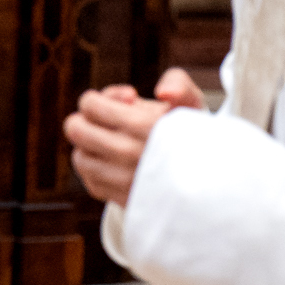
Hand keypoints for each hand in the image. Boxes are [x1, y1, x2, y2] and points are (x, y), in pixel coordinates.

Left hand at [63, 68, 204, 205]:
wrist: (208, 181)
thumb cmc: (192, 133)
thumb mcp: (193, 102)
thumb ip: (178, 84)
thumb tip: (162, 93)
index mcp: (148, 126)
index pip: (91, 106)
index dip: (96, 99)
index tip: (119, 105)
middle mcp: (133, 154)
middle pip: (76, 129)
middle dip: (85, 119)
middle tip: (104, 121)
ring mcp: (126, 181)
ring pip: (80, 157)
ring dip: (90, 146)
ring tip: (111, 142)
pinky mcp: (124, 200)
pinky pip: (91, 181)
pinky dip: (97, 170)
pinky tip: (115, 163)